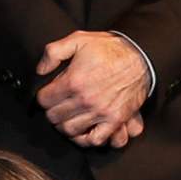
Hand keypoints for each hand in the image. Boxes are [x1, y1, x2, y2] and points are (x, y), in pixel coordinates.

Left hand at [33, 29, 151, 145]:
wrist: (139, 56)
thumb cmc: (109, 48)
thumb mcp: (77, 39)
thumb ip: (53, 52)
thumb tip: (40, 70)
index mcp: (73, 81)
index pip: (44, 100)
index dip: (44, 96)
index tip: (49, 94)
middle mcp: (85, 100)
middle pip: (54, 117)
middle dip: (52, 110)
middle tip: (57, 105)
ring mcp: (100, 112)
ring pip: (69, 130)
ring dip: (64, 125)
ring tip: (67, 117)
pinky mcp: (114, 120)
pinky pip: (95, 140)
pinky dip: (85, 139)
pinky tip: (82, 131)